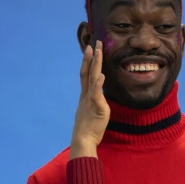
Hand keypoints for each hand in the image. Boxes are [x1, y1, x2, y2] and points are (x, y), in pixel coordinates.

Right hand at [70, 41, 109, 158]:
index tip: (91, 48)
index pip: (86, 74)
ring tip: (98, 51)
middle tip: (95, 42)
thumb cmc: (88, 129)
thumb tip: (98, 97)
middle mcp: (86, 95)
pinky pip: (96, 94)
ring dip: (95, 64)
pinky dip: (98, 84)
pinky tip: (102, 75)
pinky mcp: (96, 108)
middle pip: (88, 72)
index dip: (88, 61)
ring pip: (92, 79)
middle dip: (92, 57)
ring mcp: (90, 100)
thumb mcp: (92, 112)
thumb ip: (95, 102)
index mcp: (85, 96)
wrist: (83, 140)